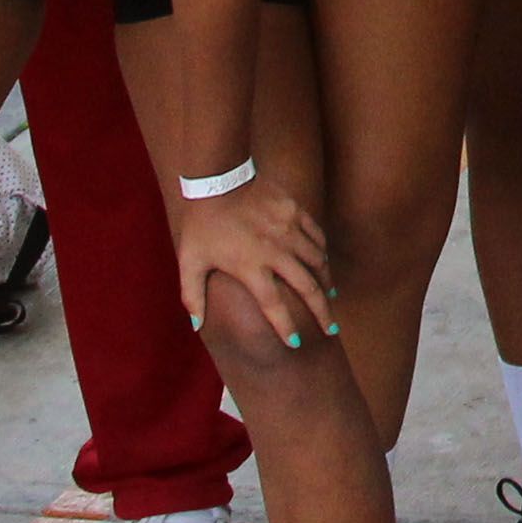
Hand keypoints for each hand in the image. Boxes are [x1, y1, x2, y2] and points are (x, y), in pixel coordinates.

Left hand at [173, 175, 336, 348]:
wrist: (218, 179)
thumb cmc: (202, 223)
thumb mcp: (190, 261)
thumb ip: (192, 295)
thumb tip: (195, 326)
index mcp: (252, 266)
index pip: (275, 306)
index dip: (286, 328)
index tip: (295, 344)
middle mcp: (276, 252)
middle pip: (308, 288)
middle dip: (322, 313)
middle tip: (331, 329)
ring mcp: (290, 231)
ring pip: (318, 263)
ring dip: (326, 284)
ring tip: (330, 298)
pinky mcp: (296, 212)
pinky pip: (317, 237)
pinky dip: (322, 253)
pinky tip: (323, 263)